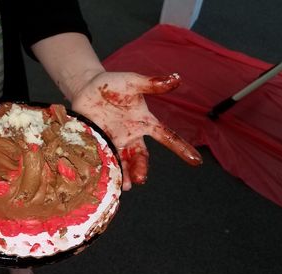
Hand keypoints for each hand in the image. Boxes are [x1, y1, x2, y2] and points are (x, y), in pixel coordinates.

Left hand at [71, 71, 201, 189]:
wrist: (85, 88)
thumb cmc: (112, 84)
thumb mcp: (132, 81)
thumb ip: (152, 84)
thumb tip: (176, 79)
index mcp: (144, 122)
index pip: (166, 136)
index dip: (181, 148)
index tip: (196, 161)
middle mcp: (131, 136)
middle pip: (141, 157)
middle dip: (141, 169)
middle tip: (139, 179)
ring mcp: (114, 141)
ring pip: (123, 162)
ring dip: (124, 174)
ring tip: (125, 185)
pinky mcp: (97, 143)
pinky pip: (104, 158)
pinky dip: (106, 167)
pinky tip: (105, 176)